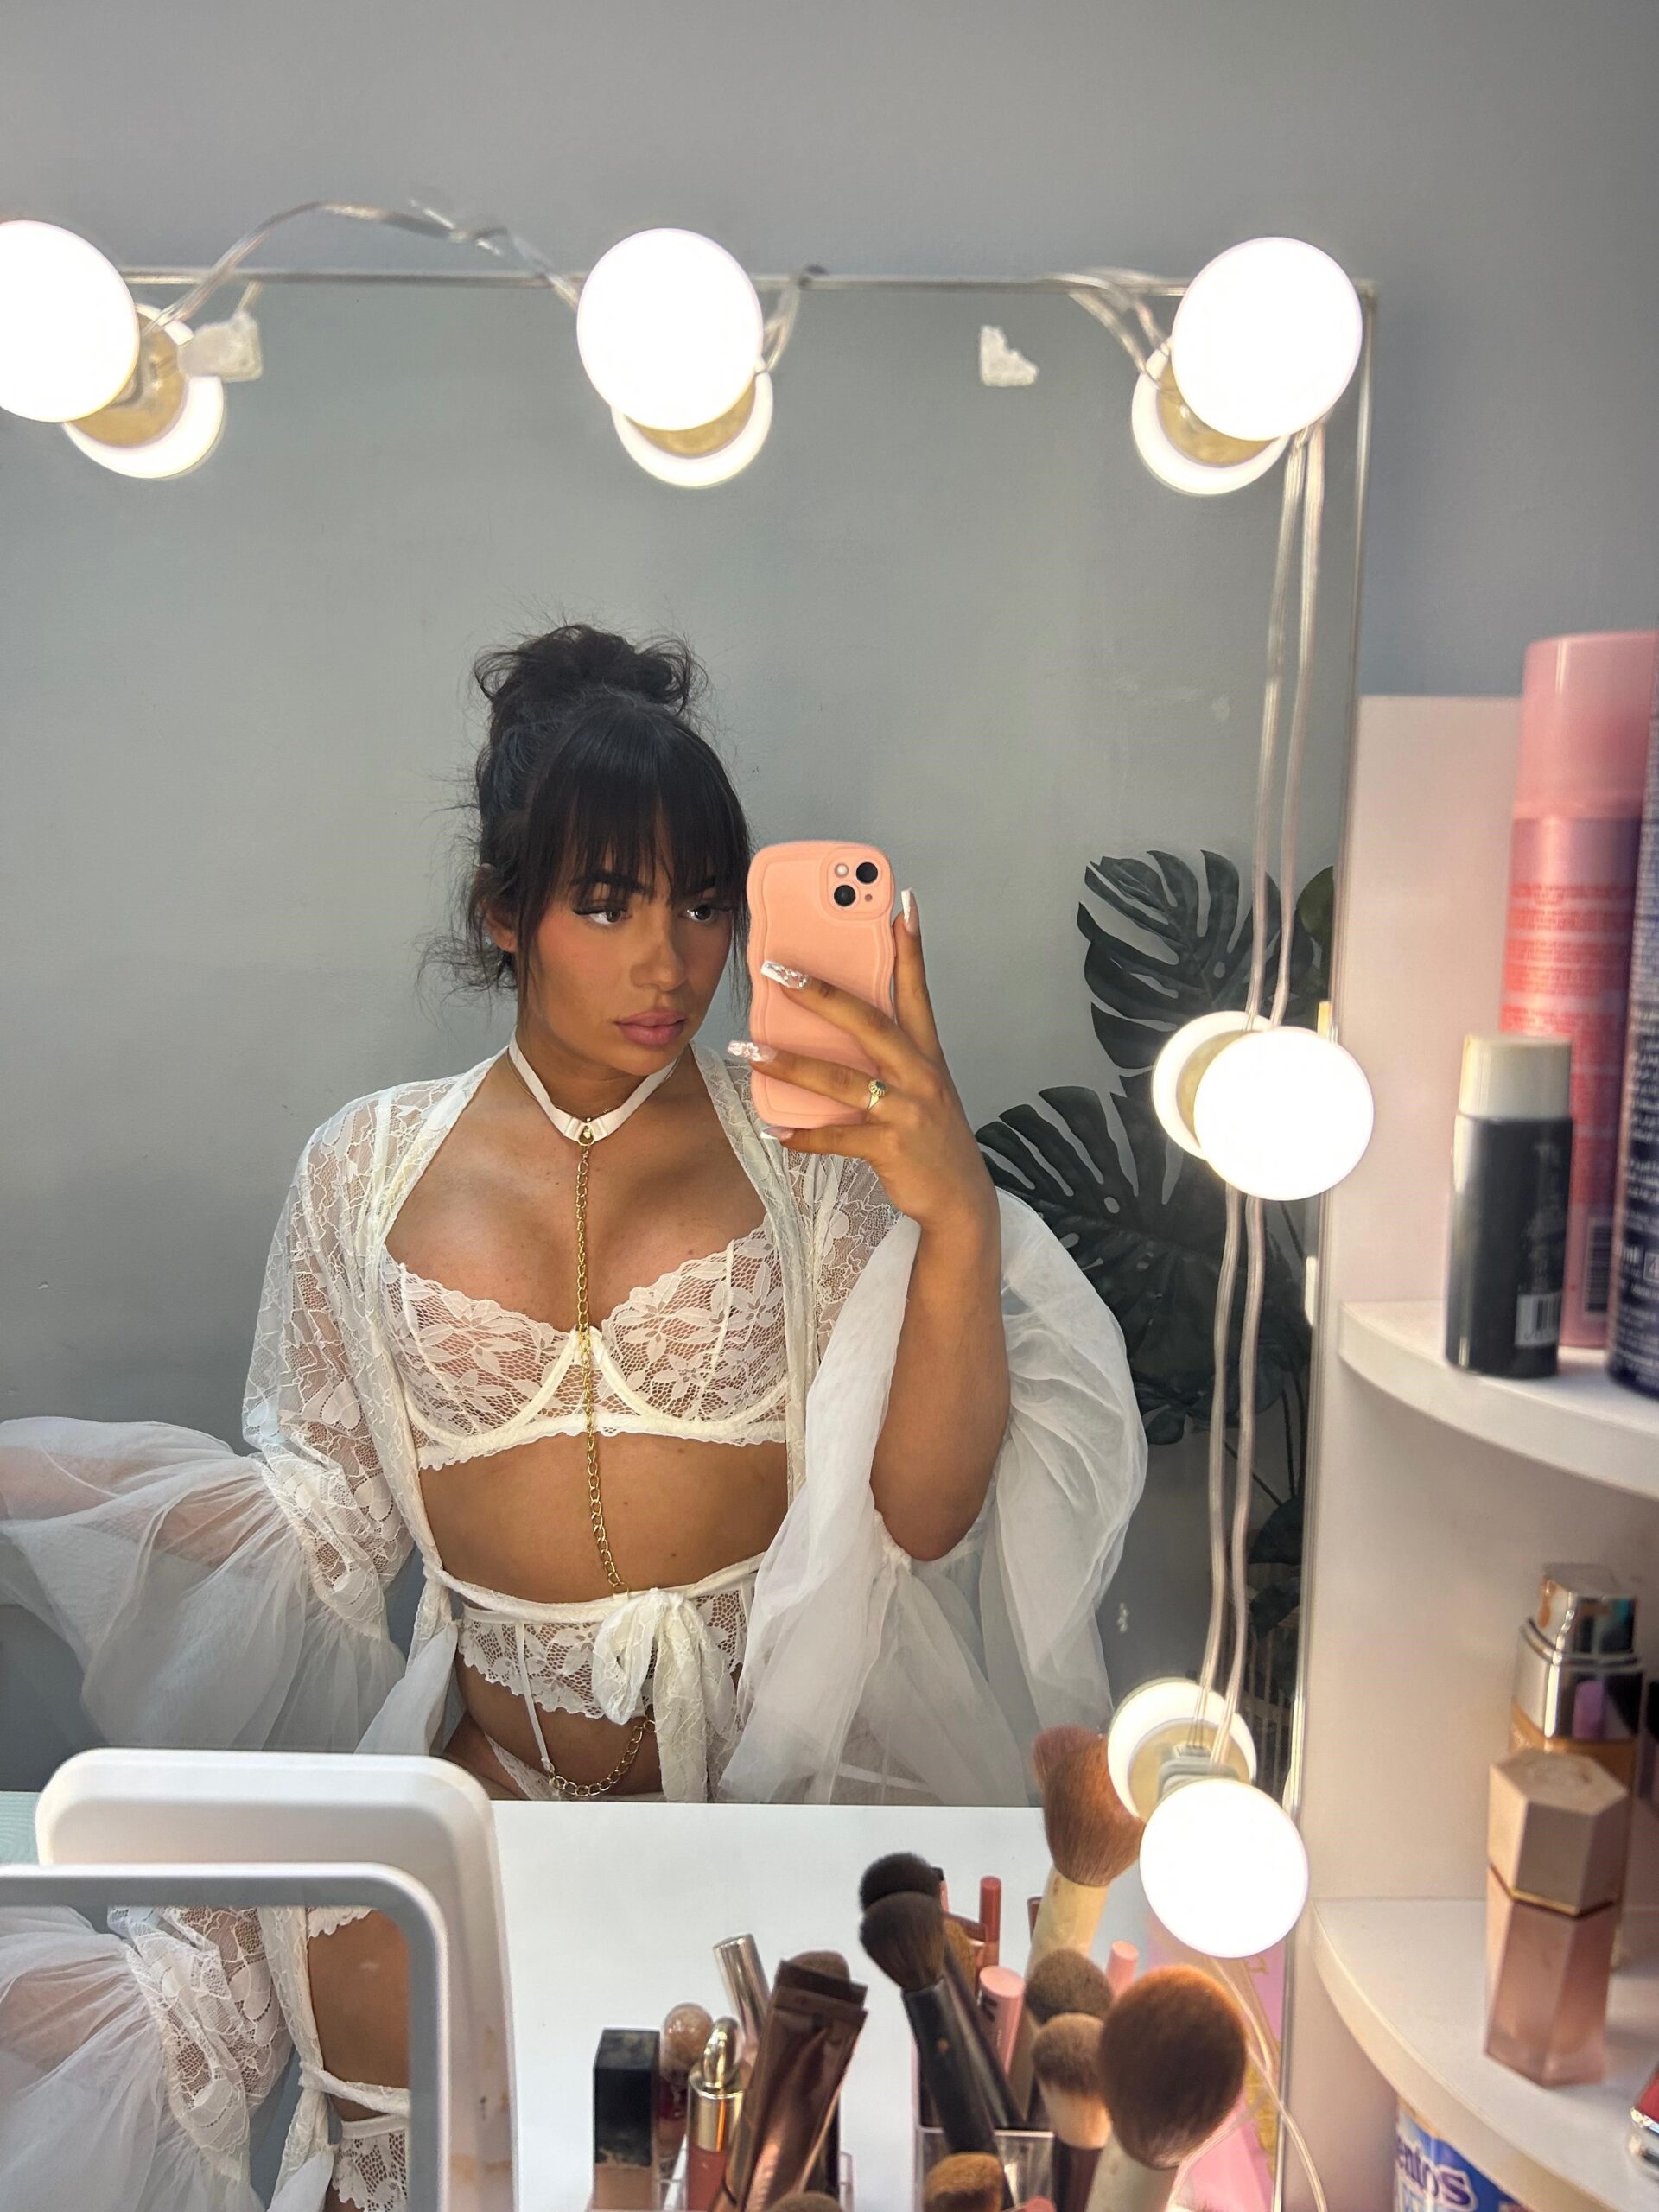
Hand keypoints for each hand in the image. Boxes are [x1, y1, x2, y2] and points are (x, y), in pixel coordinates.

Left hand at [728, 892, 998, 1242]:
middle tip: (777, 972)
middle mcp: (919, 1073)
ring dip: (790, 1065)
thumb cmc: (930, 1135)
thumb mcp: (921, 1086)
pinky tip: (776, 1130)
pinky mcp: (890, 1147)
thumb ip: (888, 1055)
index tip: (901, 904)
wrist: (960, 1197)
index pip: (917, 990)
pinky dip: (805, 1135)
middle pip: (868, 1022)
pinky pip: (838, 1136)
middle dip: (820, 994)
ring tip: (748, 1052)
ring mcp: (905, 1110)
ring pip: (841, 1080)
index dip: (910, 947)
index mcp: (925, 1053)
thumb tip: (836, 1025)